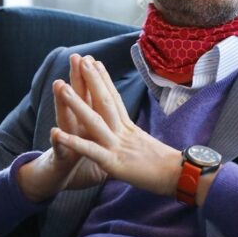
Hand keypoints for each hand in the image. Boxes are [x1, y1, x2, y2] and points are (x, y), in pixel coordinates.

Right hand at [16, 54, 107, 200]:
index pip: (93, 99)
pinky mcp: (60, 160)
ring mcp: (67, 143)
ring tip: (59, 84)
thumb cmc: (76, 164)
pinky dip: (59, 143)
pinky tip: (54, 133)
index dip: (96, 81)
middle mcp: (76, 130)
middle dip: (78, 80)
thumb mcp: (97, 148)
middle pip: (78, 102)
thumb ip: (103, 134)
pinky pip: (60, 151)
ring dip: (63, 103)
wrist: (53, 181)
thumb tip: (118, 124)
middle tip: (77, 57)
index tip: (97, 60)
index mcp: (89, 126)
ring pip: (65, 120)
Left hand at [52, 55, 182, 196]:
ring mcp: (118, 146)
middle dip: (91, 80)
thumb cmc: (167, 166)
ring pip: (94, 120)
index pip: (115, 99)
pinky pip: (91, 151)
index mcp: (130, 128)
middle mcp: (123, 132)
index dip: (104, 80)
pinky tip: (57, 133)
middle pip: (105, 101)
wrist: (180, 177)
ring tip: (62, 86)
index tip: (96, 62)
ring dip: (77, 103)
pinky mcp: (114, 163)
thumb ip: (134, 138)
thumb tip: (133, 133)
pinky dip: (73, 141)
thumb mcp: (146, 146)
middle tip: (81, 59)